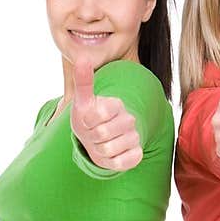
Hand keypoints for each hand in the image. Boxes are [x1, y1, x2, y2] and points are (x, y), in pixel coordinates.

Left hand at [70, 56, 142, 171]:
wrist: (97, 138)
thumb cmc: (88, 117)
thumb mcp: (82, 99)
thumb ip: (83, 80)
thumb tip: (83, 57)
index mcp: (116, 104)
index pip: (99, 113)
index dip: (86, 121)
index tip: (85, 120)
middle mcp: (129, 119)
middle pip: (103, 134)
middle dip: (90, 137)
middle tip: (91, 134)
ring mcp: (135, 137)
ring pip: (110, 150)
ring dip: (98, 150)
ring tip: (99, 144)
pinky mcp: (137, 154)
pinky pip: (122, 163)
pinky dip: (111, 162)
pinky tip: (110, 154)